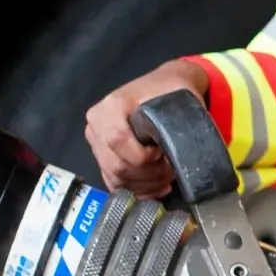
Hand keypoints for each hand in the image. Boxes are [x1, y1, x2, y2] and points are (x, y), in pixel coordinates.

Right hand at [83, 57, 210, 194]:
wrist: (165, 86)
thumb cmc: (172, 91)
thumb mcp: (179, 99)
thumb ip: (176, 124)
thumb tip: (178, 156)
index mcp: (112, 105)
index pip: (117, 139)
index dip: (142, 156)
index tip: (163, 154)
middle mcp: (97, 123)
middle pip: (116, 164)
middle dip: (148, 175)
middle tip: (170, 172)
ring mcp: (97, 141)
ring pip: (116, 177)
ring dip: (145, 185)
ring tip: (167, 179)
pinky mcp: (101, 156)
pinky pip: (114, 182)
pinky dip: (137, 190)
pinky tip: (157, 187)